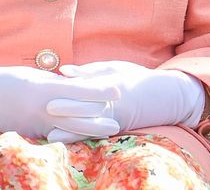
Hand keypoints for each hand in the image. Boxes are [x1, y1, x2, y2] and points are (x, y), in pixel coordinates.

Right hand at [0, 65, 119, 139]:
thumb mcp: (26, 77)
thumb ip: (49, 83)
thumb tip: (72, 84)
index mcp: (39, 89)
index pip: (77, 90)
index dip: (99, 90)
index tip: (119, 88)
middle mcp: (36, 109)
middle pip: (75, 115)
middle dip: (98, 118)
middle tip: (120, 121)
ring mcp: (28, 125)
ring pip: (63, 129)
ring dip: (86, 131)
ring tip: (106, 132)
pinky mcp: (21, 135)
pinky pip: (46, 137)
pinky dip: (63, 137)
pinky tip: (76, 140)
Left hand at [58, 60, 204, 138]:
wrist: (162, 96)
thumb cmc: (135, 77)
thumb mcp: (115, 68)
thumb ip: (89, 70)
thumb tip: (64, 71)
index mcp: (111, 84)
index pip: (88, 86)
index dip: (71, 88)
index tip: (53, 88)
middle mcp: (111, 102)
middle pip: (87, 106)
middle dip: (68, 108)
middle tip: (47, 109)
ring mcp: (113, 117)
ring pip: (90, 124)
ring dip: (71, 131)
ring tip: (51, 136)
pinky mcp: (114, 127)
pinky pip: (96, 134)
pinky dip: (80, 138)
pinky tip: (66, 142)